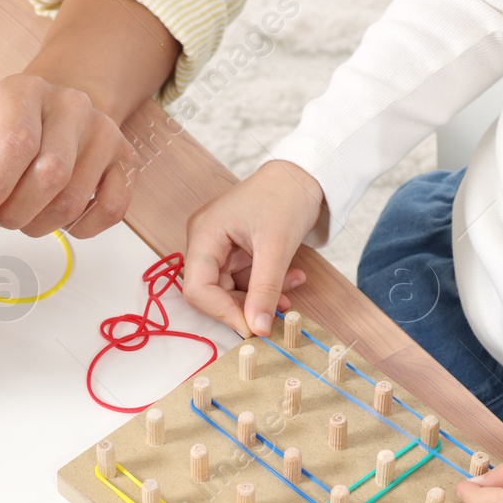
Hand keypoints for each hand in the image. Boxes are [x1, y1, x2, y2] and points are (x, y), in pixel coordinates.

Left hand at [0, 74, 138, 238]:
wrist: (58, 112)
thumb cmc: (11, 129)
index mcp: (26, 93)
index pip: (17, 144)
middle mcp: (72, 106)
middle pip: (50, 176)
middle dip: (15, 213)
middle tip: (0, 217)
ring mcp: (105, 133)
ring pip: (73, 201)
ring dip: (41, 224)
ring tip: (27, 214)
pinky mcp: (127, 161)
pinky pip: (110, 211)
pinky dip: (81, 229)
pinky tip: (62, 219)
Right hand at [182, 161, 319, 337]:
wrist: (304, 174)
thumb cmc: (286, 196)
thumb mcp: (276, 247)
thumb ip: (264, 290)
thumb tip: (258, 328)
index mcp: (204, 234)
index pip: (197, 288)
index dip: (222, 312)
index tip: (252, 328)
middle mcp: (205, 242)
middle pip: (212, 292)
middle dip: (245, 306)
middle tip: (274, 316)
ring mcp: (220, 247)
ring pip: (231, 289)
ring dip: (261, 297)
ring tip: (291, 291)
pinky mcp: (236, 251)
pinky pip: (245, 279)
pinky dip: (267, 286)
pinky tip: (292, 279)